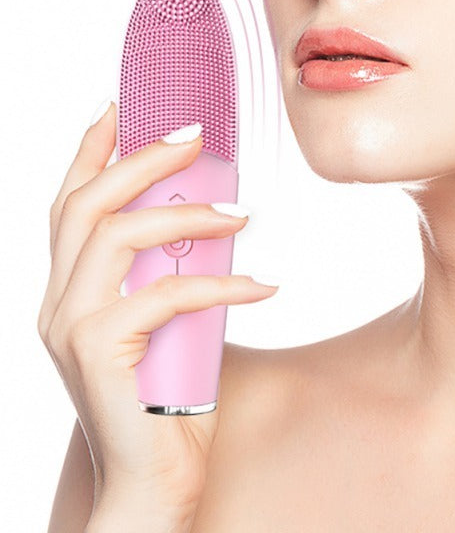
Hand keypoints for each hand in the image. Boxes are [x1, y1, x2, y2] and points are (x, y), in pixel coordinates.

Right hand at [38, 100, 277, 521]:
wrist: (152, 482)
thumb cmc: (165, 398)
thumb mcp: (166, 322)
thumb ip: (172, 273)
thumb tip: (216, 222)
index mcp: (69, 289)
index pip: (68, 204)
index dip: (89, 150)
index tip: (119, 107)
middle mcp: (57, 302)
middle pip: (87, 205)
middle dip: (141, 160)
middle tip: (194, 138)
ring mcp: (70, 328)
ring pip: (116, 237)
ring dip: (187, 216)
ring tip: (243, 214)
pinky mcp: (99, 356)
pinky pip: (163, 295)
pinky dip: (220, 284)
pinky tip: (261, 285)